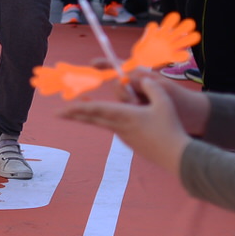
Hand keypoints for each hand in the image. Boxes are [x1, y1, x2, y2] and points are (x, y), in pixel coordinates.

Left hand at [58, 69, 193, 169]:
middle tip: (57, 113)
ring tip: (75, 113)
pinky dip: (102, 121)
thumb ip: (151, 87)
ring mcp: (124, 137)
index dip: (78, 108)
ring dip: (87, 117)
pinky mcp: (130, 143)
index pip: (97, 110)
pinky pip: (112, 128)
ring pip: (101, 124)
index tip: (63, 109)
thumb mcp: (164, 102)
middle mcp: (120, 127)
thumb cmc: (170, 128)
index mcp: (125, 116)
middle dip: (74, 115)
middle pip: (92, 119)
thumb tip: (142, 78)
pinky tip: (101, 119)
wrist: (176, 157)